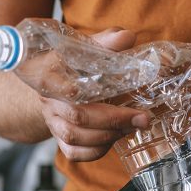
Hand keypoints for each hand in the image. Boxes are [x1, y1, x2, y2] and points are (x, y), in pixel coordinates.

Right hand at [39, 28, 150, 161]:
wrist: (51, 83)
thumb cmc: (73, 63)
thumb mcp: (86, 47)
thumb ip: (106, 42)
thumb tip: (128, 37)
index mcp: (50, 74)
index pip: (54, 83)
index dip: (73, 90)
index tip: (99, 91)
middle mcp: (49, 100)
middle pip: (76, 116)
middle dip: (112, 119)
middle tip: (142, 117)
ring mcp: (52, 122)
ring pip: (75, 137)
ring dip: (108, 135)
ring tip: (133, 126)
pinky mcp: (58, 138)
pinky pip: (74, 153)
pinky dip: (97, 150)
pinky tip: (115, 138)